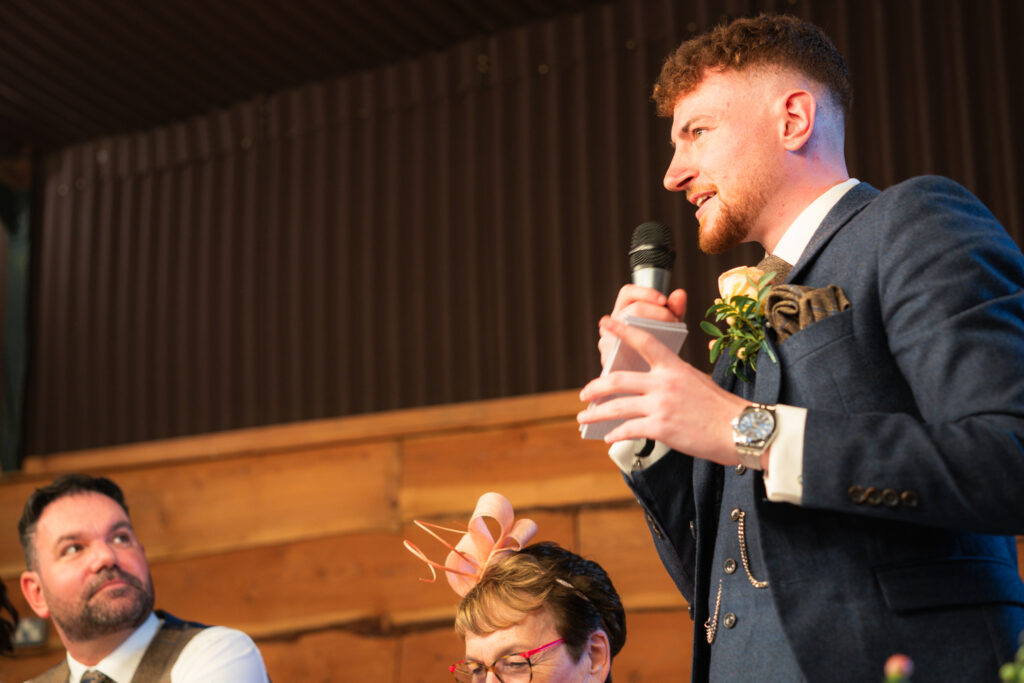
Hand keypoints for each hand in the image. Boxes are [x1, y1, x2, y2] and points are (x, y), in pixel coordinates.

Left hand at [580, 315, 747, 465]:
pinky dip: (615, 434)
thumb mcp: (698, 381)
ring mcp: (661, 405)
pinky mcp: (661, 428)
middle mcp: (664, 383)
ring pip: (617, 406)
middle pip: (618, 379)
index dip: (621, 331)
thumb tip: (652, 385)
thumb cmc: (722, 408)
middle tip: (584, 393)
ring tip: (584, 417)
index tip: (604, 323)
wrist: (742, 429)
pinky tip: (609, 436)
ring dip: (596, 413)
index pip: (644, 342)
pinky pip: (628, 429)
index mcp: (674, 367)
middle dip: (595, 387)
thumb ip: (673, 378)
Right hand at [599, 285, 687, 367]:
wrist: (648, 382)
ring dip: (653, 332)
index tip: (664, 300)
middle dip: (657, 314)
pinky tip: (658, 354)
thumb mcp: (669, 326)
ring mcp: (607, 342)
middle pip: (632, 311)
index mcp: (622, 311)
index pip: (628, 293)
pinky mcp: (608, 361)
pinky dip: (643, 352)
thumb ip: (675, 309)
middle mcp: (610, 324)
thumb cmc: (658, 349)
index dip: (646, 292)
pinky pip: (624, 353)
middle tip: (674, 323)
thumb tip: (680, 294)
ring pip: (627, 330)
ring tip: (669, 339)